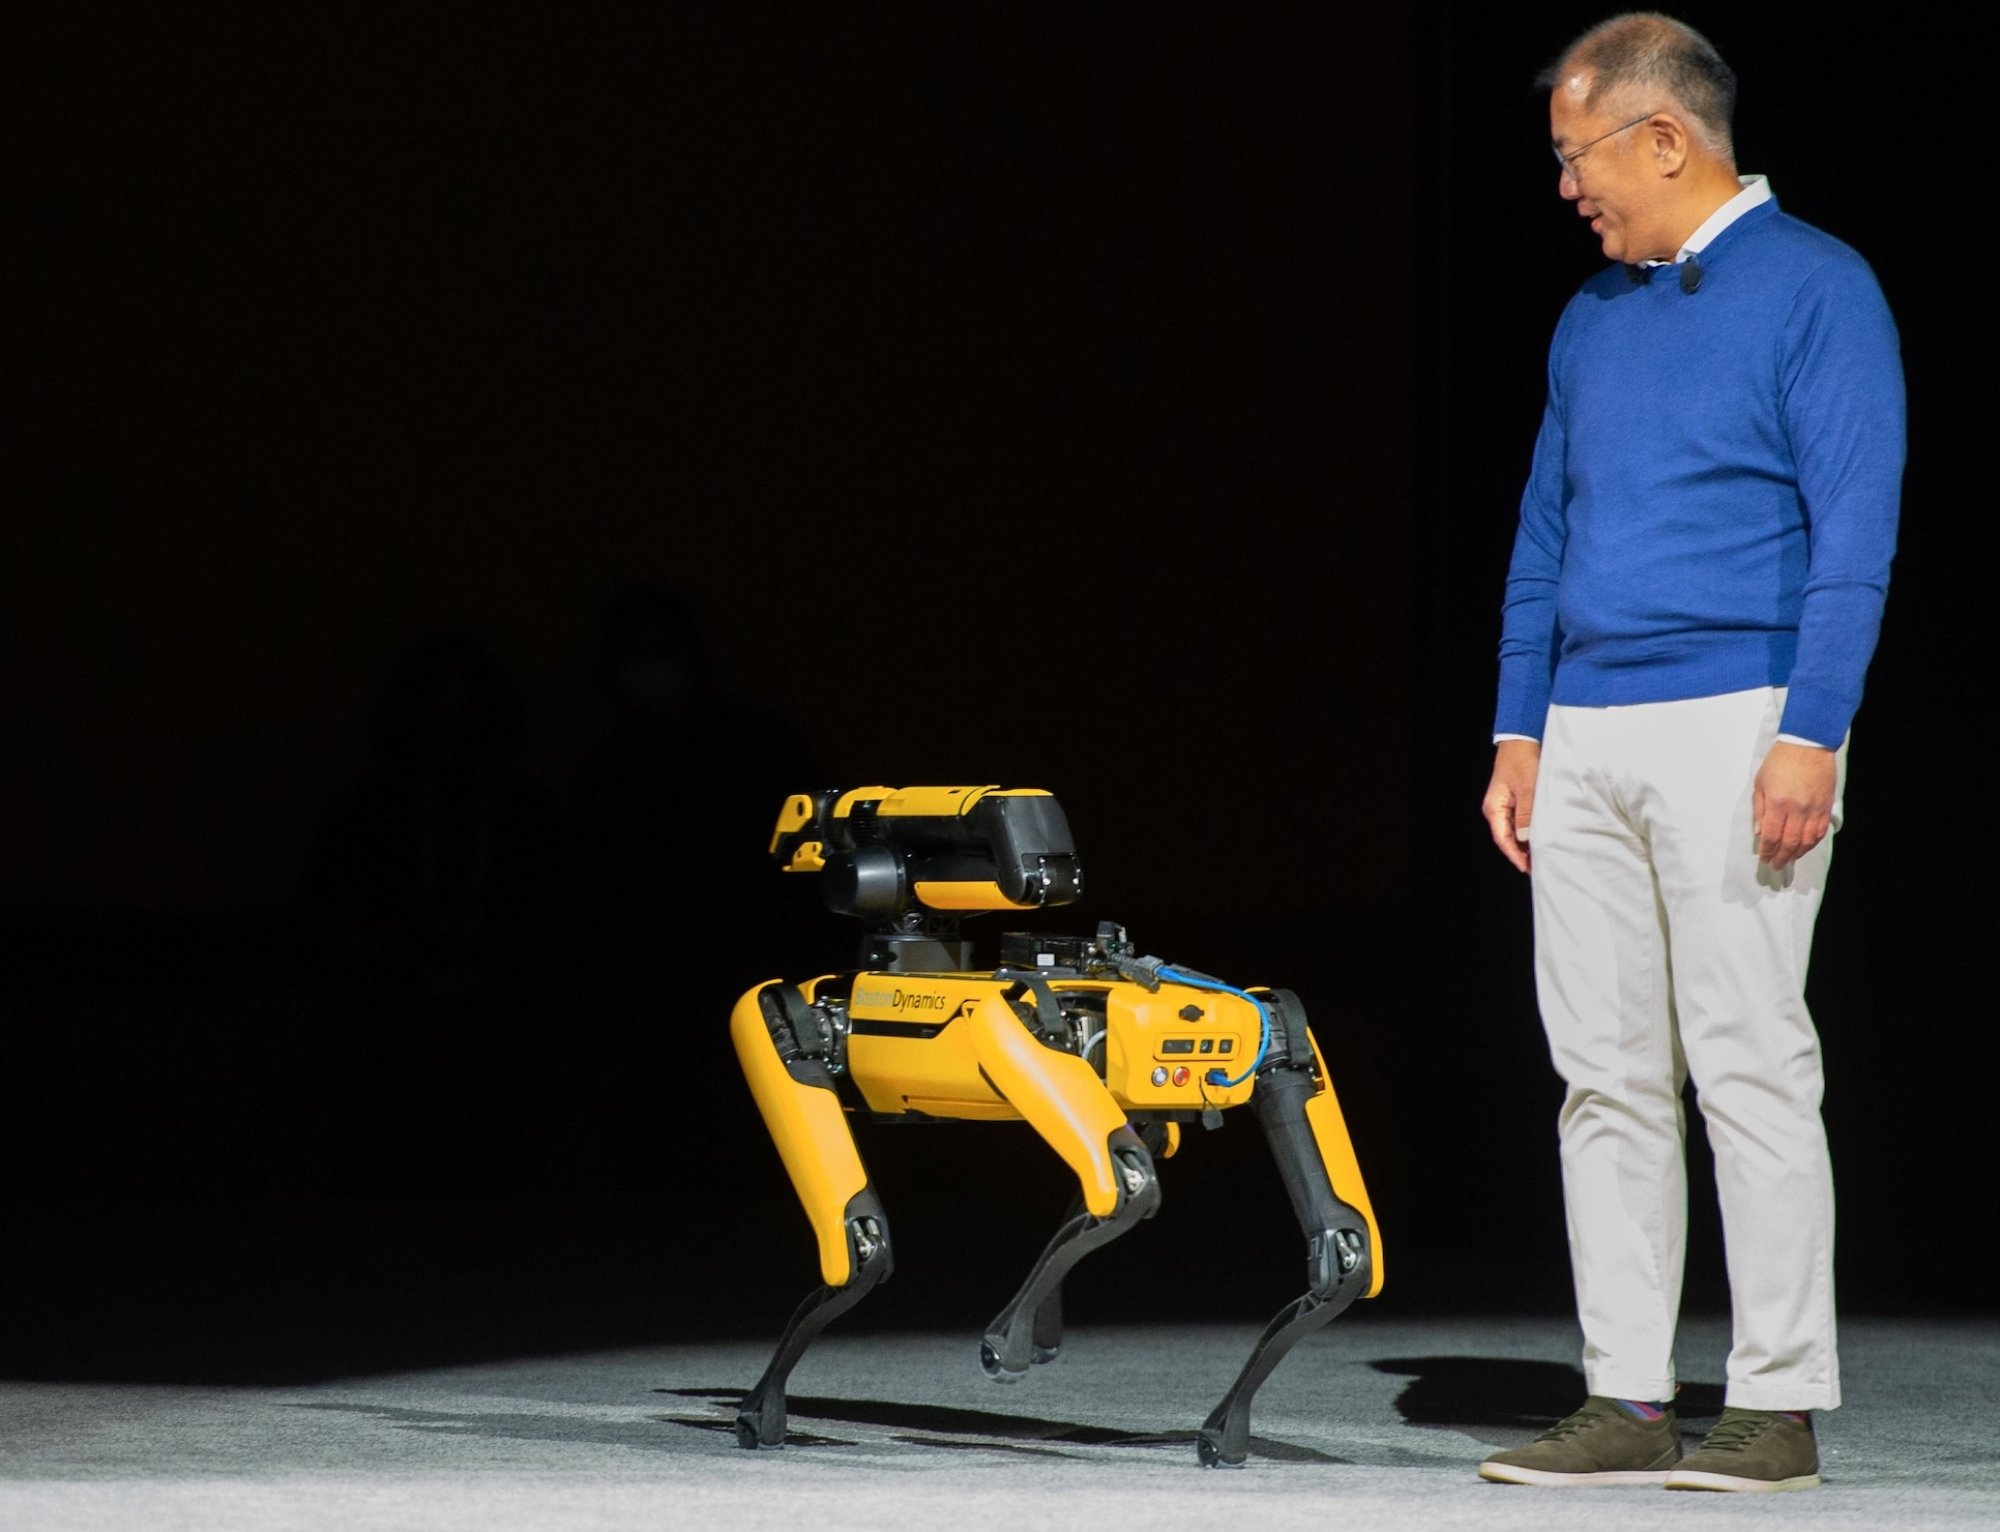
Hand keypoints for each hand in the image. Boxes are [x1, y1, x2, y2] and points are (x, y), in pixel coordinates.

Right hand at [1483, 739, 1540, 873]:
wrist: (1521, 742)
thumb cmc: (1522, 761)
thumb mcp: (1527, 788)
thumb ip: (1526, 814)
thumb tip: (1526, 838)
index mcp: (1494, 808)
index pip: (1503, 839)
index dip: (1515, 855)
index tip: (1527, 867)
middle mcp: (1497, 810)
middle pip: (1508, 838)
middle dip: (1522, 853)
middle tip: (1538, 867)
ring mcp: (1505, 806)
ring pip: (1515, 832)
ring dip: (1526, 844)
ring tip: (1542, 856)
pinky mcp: (1515, 802)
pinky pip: (1520, 823)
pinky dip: (1529, 832)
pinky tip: (1541, 838)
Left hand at [1752, 740, 1836, 869]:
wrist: (1808, 745)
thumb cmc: (1780, 761)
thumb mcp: (1760, 783)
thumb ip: (1759, 809)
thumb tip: (1759, 832)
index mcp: (1778, 803)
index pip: (1771, 836)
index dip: (1767, 851)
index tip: (1764, 859)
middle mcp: (1797, 809)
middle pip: (1790, 842)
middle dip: (1781, 857)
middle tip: (1775, 865)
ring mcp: (1814, 809)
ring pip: (1807, 840)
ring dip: (1797, 853)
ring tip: (1789, 859)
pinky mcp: (1826, 806)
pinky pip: (1820, 831)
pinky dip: (1812, 843)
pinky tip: (1805, 847)